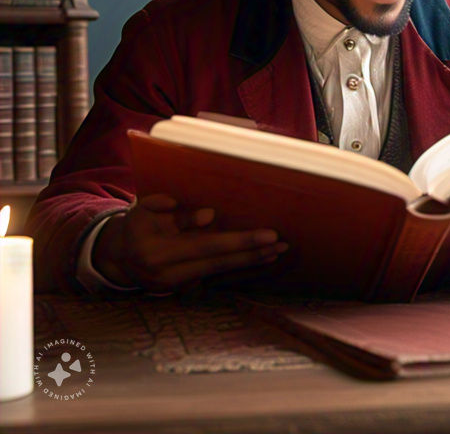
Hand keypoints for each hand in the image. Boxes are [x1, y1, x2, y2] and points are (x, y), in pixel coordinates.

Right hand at [92, 194, 287, 292]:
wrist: (114, 258)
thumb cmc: (134, 227)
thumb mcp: (144, 212)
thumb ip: (174, 212)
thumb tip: (209, 215)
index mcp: (159, 252)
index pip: (209, 247)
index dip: (240, 241)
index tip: (268, 235)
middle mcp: (170, 274)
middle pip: (220, 264)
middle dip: (253, 254)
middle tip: (282, 245)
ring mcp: (177, 286)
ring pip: (221, 274)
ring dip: (251, 263)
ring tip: (278, 252)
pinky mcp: (183, 289)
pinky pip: (216, 277)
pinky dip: (239, 269)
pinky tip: (259, 260)